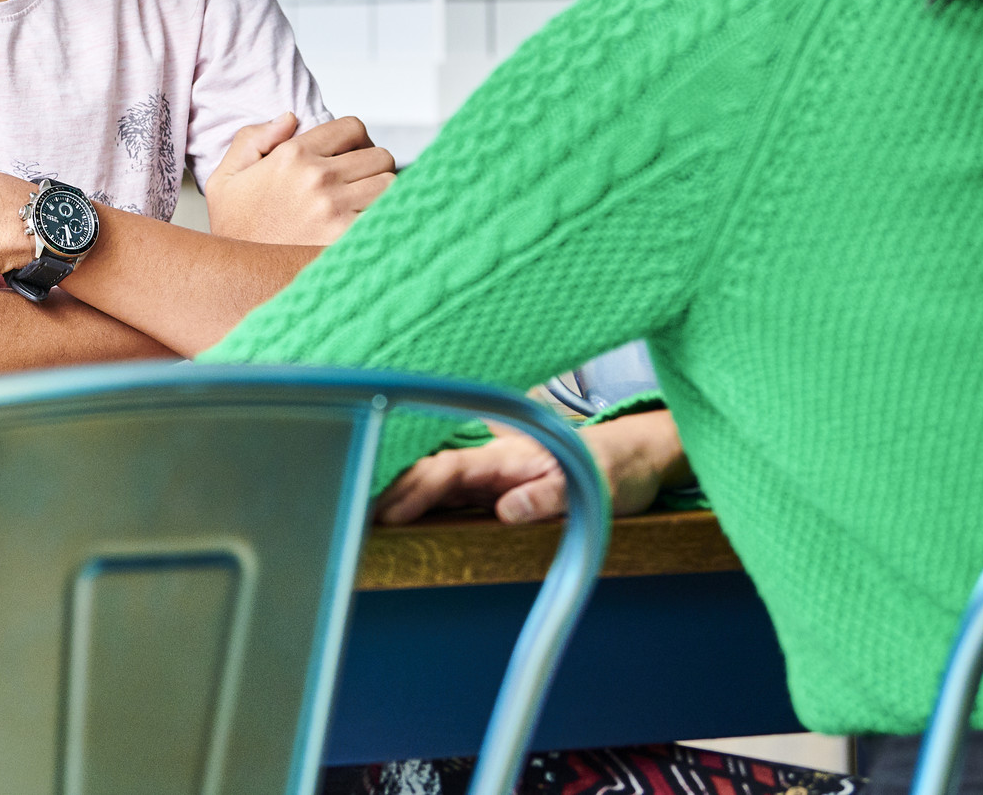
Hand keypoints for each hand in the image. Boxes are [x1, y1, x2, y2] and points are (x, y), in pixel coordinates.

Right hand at [201, 114, 394, 246]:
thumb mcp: (225, 179)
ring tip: (366, 208)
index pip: (352, 127)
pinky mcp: (349, 238)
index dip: (355, 140)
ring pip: (391, 184)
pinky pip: (391, 216)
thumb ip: (252, 139)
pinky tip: (371, 230)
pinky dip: (387, 220)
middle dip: (373, 168)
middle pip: (380, 156)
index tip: (350, 158)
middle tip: (359, 186)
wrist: (235, 279)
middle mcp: (317, 177)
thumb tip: (290, 118)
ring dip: (384, 195)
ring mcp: (335, 208)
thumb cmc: (235, 232)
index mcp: (292, 155)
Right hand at [374, 410, 689, 525]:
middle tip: (349, 519)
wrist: (633, 461)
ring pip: (432, 487)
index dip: (410, 492)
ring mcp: (488, 479)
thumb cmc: (611, 469)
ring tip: (360, 522)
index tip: (383, 514)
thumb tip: (505, 511)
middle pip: (425, 477)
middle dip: (386, 493)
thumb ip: (546, 498)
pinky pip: (448, 499)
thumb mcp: (587, 486)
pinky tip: (401, 525)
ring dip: (398, 500)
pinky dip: (419, 508)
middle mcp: (488, 466)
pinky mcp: (494, 493)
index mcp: (503, 458)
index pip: (443, 473)